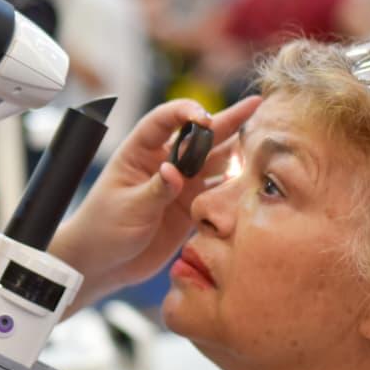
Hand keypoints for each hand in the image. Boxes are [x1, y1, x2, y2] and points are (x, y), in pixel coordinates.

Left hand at [52, 95, 260, 301]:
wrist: (102, 264)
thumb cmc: (102, 229)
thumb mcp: (128, 208)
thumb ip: (155, 190)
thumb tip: (175, 172)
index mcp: (140, 152)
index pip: (164, 120)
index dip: (185, 112)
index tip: (204, 118)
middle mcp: (165, 163)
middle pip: (200, 137)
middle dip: (228, 121)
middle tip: (257, 105)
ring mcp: (180, 186)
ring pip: (214, 163)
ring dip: (238, 152)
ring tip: (267, 141)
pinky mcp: (191, 209)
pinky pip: (218, 193)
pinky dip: (236, 187)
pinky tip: (257, 178)